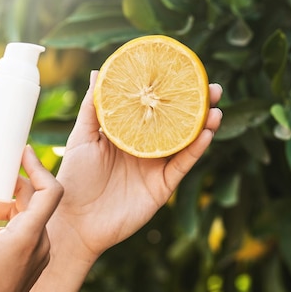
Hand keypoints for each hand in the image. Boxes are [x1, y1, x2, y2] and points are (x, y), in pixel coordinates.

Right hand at [0, 145, 62, 291]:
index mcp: (30, 236)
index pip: (50, 191)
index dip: (38, 167)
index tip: (22, 152)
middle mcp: (42, 244)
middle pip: (33, 202)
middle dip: (6, 191)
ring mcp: (39, 256)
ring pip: (26, 218)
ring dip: (0, 211)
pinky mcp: (33, 264)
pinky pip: (25, 233)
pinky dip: (4, 226)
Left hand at [52, 72, 222, 258]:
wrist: (75, 220)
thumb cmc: (74, 178)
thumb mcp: (82, 137)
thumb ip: (92, 107)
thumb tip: (98, 72)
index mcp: (128, 133)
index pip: (154, 107)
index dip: (170, 91)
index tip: (185, 70)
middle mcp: (146, 148)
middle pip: (177, 122)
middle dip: (197, 105)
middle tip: (213, 87)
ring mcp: (156, 167)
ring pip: (186, 142)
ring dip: (204, 125)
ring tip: (216, 108)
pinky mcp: (162, 186)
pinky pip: (182, 165)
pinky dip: (195, 150)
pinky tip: (206, 134)